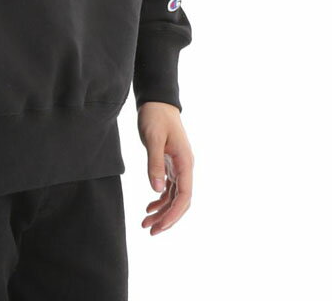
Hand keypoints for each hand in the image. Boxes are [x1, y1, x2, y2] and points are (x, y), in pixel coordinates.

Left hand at [138, 101, 193, 234]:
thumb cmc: (156, 117)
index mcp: (185, 162)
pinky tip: (149, 207)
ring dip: (162, 211)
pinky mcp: (171, 164)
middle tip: (150, 231)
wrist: (157, 101)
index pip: (184, 196)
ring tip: (146, 222)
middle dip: (167, 218)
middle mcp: (185, 167)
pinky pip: (169, 188)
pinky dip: (160, 199)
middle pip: (181, 201)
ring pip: (174, 196)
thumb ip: (155, 164)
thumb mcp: (153, 139)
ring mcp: (179, 166)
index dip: (173, 214)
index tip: (160, 226)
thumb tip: (157, 189)